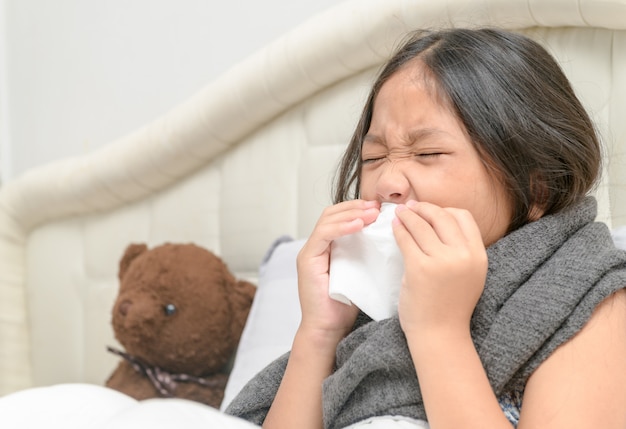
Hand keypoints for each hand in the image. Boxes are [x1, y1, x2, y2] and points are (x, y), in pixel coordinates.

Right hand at [296, 199, 379, 341]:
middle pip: (332, 213)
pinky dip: (342, 227)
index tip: (380, 208)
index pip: (339, 216)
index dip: (358, 208)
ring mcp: (309, 252)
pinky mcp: (307, 260)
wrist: (328, 329)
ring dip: (351, 213)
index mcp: (327, 247)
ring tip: (372, 213)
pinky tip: (359, 225)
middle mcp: (316, 246)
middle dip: (356, 206)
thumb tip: (390, 237)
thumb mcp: (361, 272)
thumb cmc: (345, 305)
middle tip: (378, 207)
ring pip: (327, 219)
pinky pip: (323, 235)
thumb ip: (366, 254)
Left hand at [392, 201, 487, 335]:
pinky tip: (394, 228)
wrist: (440, 334)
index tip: (430, 211)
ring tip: (399, 214)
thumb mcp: (469, 274)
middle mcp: (463, 255)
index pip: (463, 216)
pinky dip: (398, 230)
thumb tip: (440, 221)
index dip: (444, 209)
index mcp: (478, 255)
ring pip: (421, 225)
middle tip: (410, 207)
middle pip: (441, 216)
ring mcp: (441, 261)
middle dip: (423, 208)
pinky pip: (406, 240)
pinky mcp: (420, 268)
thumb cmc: (450, 305)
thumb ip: (462, 250)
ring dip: (407, 216)